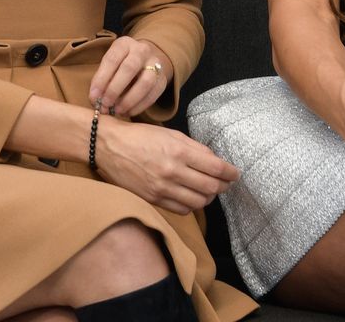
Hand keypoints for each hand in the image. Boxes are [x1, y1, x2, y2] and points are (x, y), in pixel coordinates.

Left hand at [89, 37, 171, 117]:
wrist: (145, 60)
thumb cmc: (120, 64)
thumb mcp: (109, 64)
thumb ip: (101, 80)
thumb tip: (96, 100)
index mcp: (124, 44)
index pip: (112, 59)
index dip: (101, 79)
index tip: (93, 96)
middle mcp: (141, 50)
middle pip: (130, 68)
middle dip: (115, 89)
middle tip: (105, 104)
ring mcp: (155, 64)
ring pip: (145, 82)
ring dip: (129, 100)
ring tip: (117, 111)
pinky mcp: (162, 80)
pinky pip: (152, 95)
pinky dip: (139, 106)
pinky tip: (127, 112)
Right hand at [96, 115, 238, 213]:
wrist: (109, 147)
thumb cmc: (140, 136)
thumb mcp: (170, 134)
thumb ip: (194, 148)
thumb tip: (214, 160)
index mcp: (179, 151)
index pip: (215, 168)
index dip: (230, 173)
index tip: (235, 174)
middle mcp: (172, 171)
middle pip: (210, 187)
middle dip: (223, 186)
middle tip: (226, 183)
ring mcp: (162, 188)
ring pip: (198, 202)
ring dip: (208, 197)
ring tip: (209, 190)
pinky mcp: (153, 200)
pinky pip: (181, 209)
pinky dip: (192, 205)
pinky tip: (192, 197)